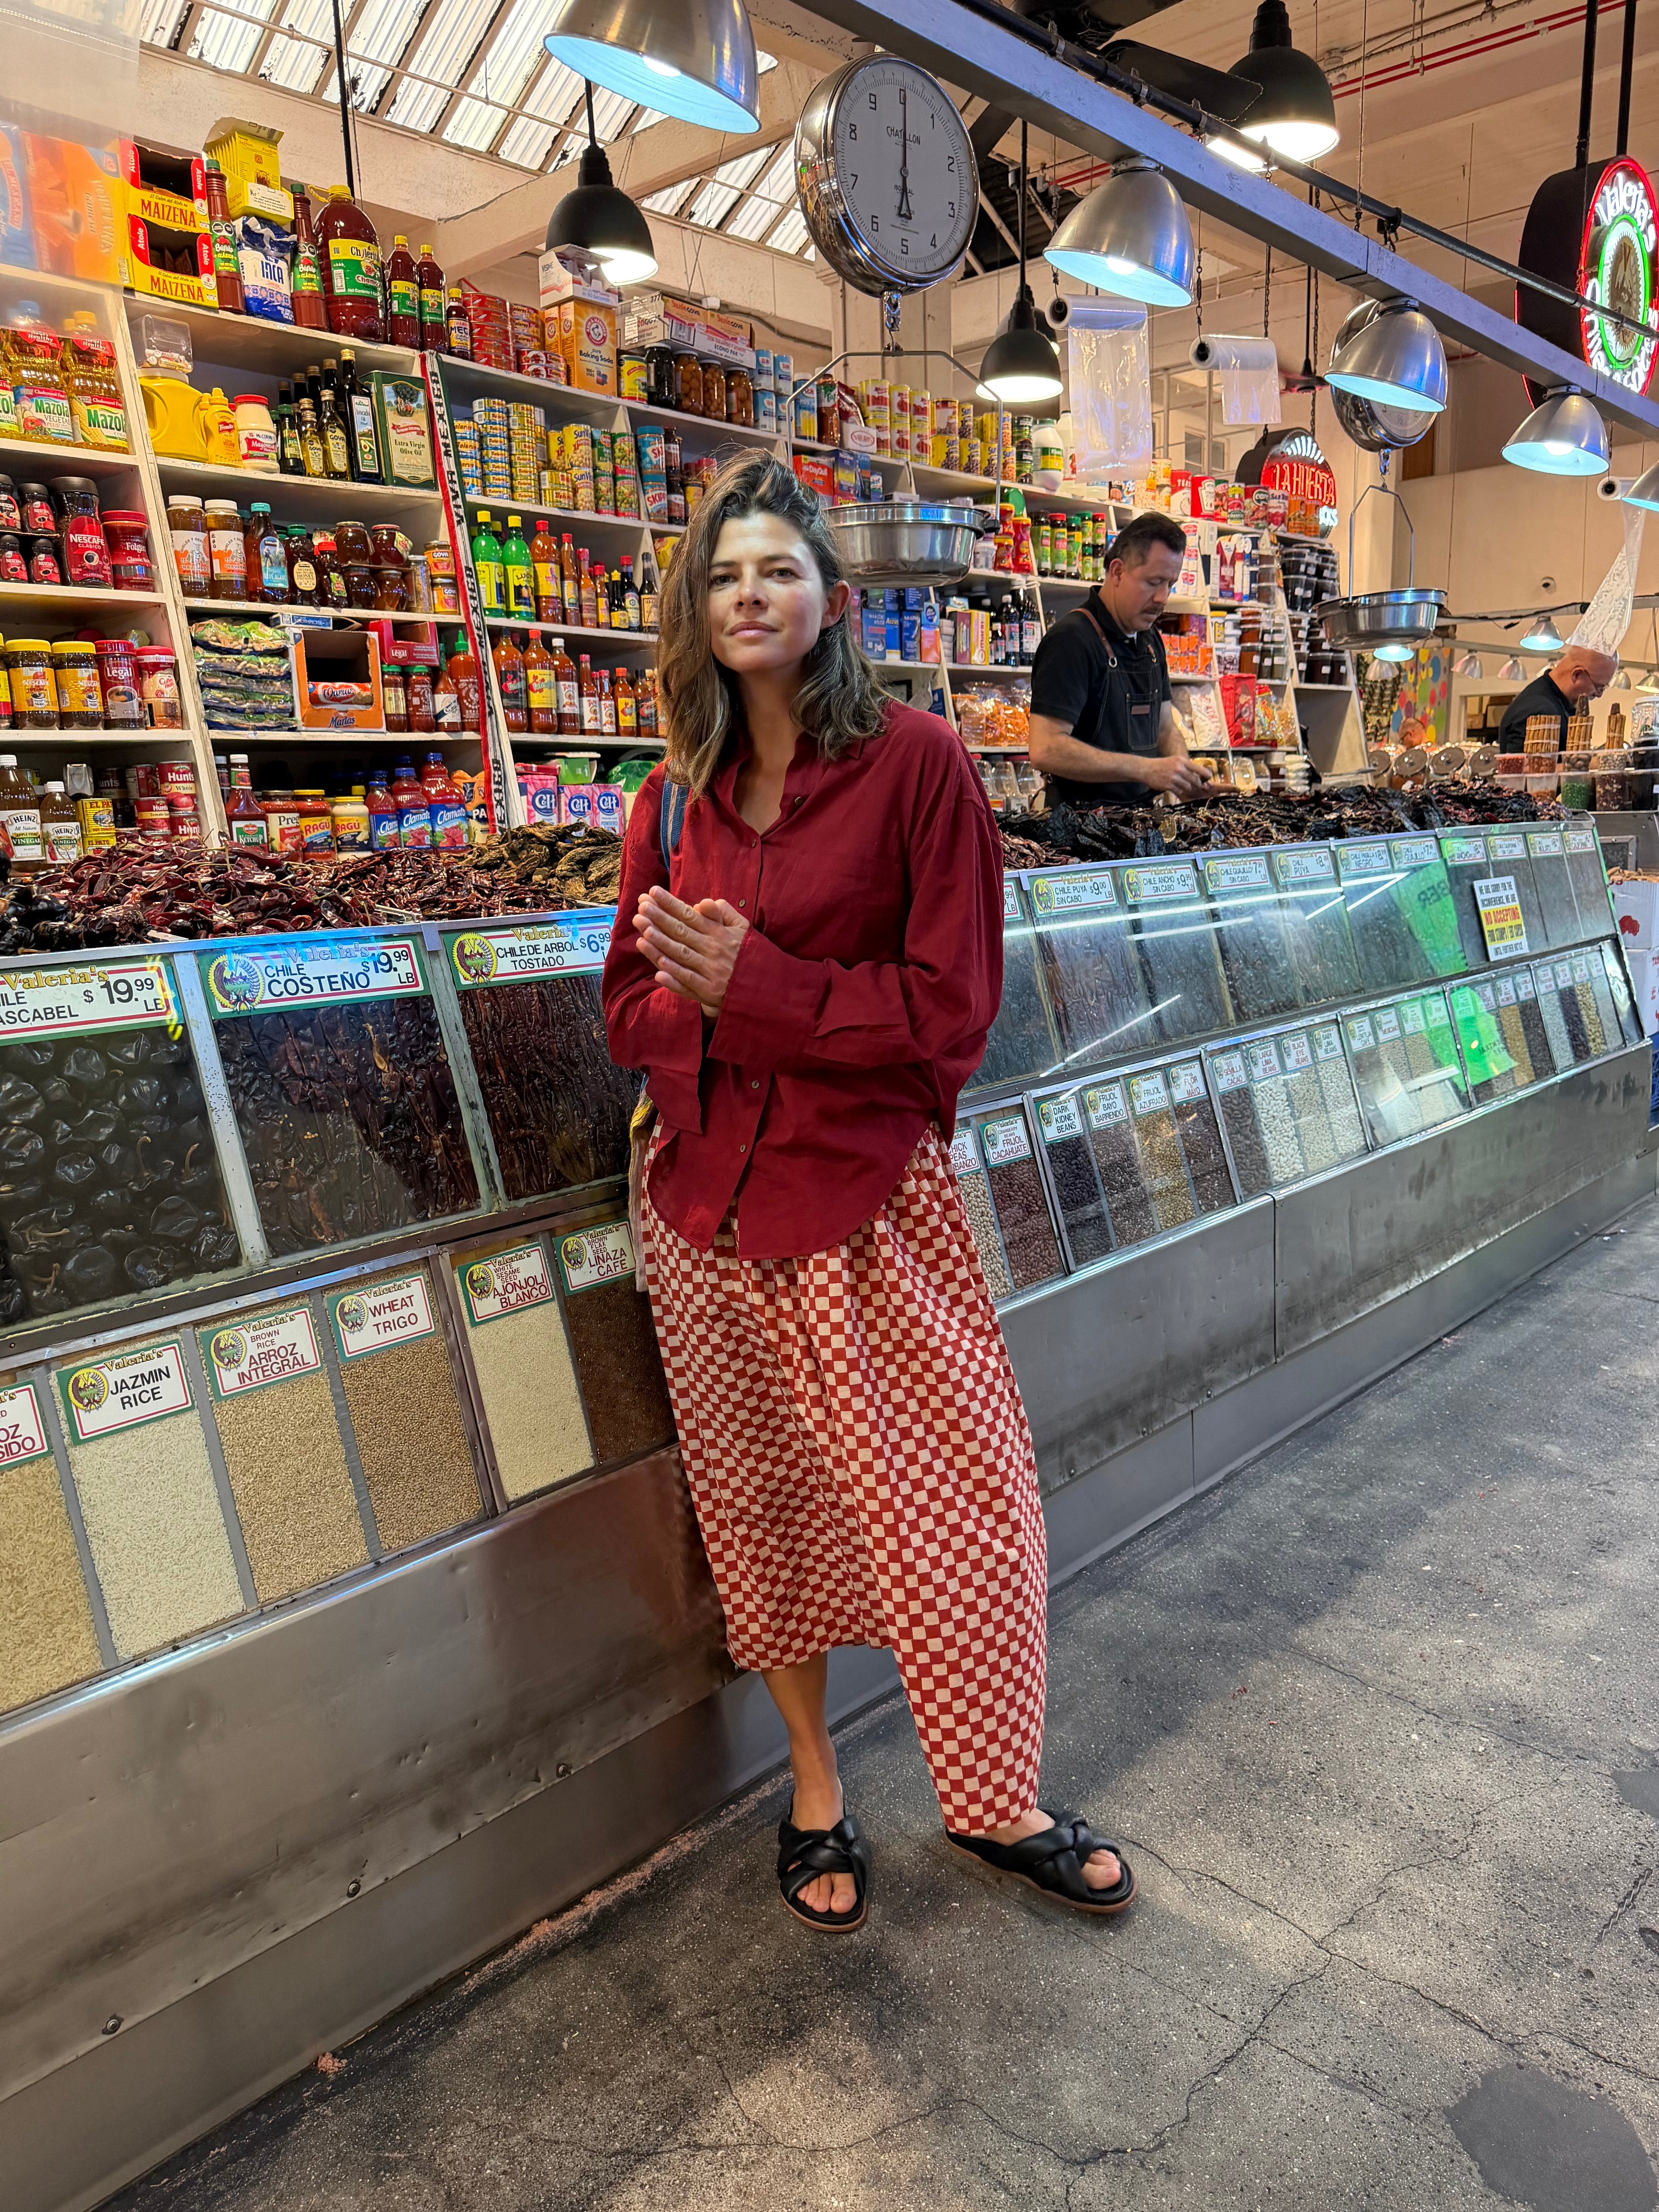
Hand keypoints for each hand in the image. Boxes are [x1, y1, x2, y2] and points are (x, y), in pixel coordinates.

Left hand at [635, 888, 748, 1018]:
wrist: (769, 987)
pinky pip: (689, 983)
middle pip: (681, 932)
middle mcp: (714, 950)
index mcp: (720, 934)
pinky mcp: (710, 992)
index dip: (670, 904)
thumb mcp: (742, 929)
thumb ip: (724, 913)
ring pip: (682, 956)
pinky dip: (674, 977)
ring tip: (644, 932)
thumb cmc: (749, 954)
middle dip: (660, 919)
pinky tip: (658, 970)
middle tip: (641, 908)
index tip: (652, 893)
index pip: (690, 916)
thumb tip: (701, 903)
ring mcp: (711, 972)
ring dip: (662, 944)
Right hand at [1141, 754, 1213, 800]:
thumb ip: (1186, 767)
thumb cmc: (1162, 765)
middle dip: (1198, 786)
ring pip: (1188, 787)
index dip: (1206, 776)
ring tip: (1191, 792)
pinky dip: (1182, 795)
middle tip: (1200, 789)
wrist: (1146, 769)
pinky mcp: (1168, 786)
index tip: (1208, 780)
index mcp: (1182, 761)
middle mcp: (1179, 768)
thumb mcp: (1175, 761)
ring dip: (1190, 791)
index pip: (1199, 769)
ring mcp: (1173, 777)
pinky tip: (1182, 795)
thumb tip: (1199, 775)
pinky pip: (1180, 793)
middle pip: (1195, 780)